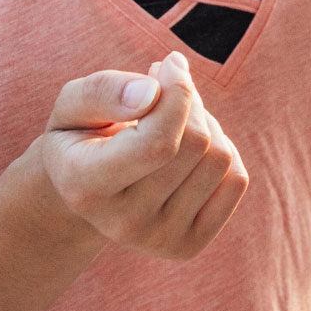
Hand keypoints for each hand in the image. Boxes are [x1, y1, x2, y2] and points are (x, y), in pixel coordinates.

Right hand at [34, 51, 249, 259]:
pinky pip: (236, 180)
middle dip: (188, 101)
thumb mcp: (74, 103)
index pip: (159, 142)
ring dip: (206, 124)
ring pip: (220, 158)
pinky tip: (189, 151)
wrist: (84, 192)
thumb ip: (105, 91)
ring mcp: (158, 240)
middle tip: (165, 90)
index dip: (177, 93)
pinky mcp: (188, 246)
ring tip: (172, 123)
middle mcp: (121, 224)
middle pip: (196, 144)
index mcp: (84, 187)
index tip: (168, 64)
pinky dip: (221, 150)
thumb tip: (151, 93)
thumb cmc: (82, 136)